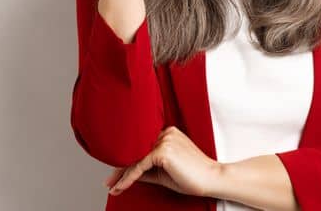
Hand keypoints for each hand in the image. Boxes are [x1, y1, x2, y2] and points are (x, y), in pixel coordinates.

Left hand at [105, 126, 222, 197]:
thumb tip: (129, 174)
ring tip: (113, 187)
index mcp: (168, 134)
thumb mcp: (164, 173)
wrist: (211, 179)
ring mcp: (164, 140)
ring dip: (122, 175)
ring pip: (135, 159)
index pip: (141, 147)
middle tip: (109, 182)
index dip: (126, 161)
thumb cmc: (193, 177)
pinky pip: (139, 167)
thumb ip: (147, 170)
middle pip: (136, 151)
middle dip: (120, 168)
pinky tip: (122, 187)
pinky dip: (129, 179)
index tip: (115, 175)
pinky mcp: (163, 151)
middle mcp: (165, 133)